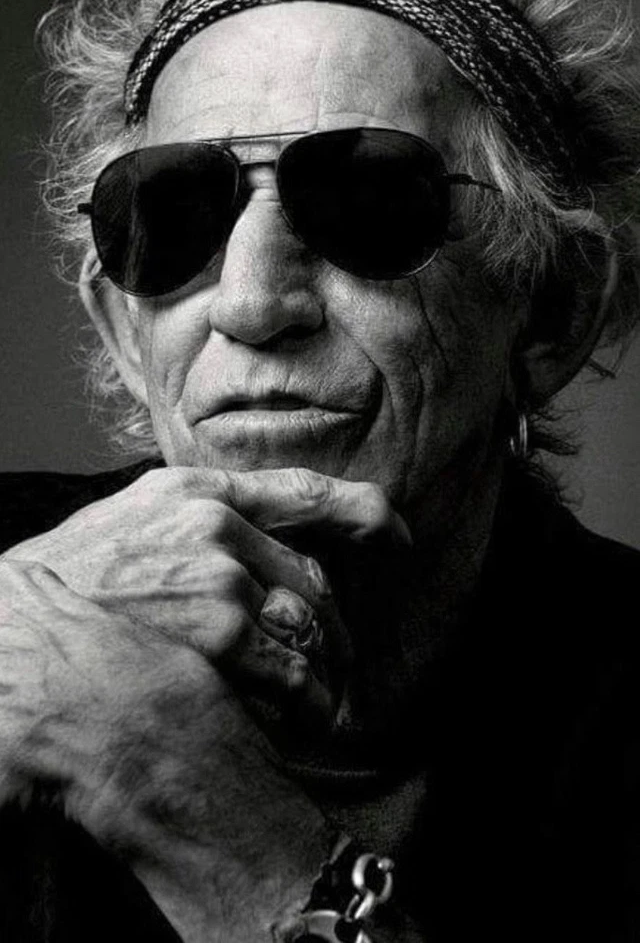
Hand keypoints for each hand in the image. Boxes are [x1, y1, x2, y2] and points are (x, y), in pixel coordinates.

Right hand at [0, 467, 409, 939]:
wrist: (7, 635)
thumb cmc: (60, 589)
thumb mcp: (123, 525)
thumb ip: (187, 523)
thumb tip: (242, 541)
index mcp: (193, 492)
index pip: (302, 490)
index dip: (361, 511)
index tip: (394, 533)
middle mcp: (216, 523)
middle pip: (313, 578)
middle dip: (334, 631)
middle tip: (339, 667)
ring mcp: (220, 574)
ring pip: (311, 627)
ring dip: (327, 674)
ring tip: (325, 708)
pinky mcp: (218, 631)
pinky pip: (292, 669)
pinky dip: (307, 701)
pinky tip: (302, 723)